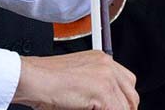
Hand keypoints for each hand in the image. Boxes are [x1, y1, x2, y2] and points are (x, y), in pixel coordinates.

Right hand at [12, 51, 137, 109]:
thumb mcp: (78, 79)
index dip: (124, 101)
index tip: (120, 108)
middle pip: (131, 94)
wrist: (33, 78)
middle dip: (124, 108)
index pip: (127, 82)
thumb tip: (106, 104)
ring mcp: (106, 77)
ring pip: (124, 106)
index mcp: (102, 59)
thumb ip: (95, 88)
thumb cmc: (46, 81)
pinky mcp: (102, 90)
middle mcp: (107, 64)